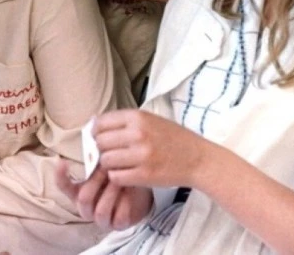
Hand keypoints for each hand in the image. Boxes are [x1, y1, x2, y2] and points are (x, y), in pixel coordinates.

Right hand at [55, 159, 152, 230]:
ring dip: (111, 193)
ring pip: (100, 211)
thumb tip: (95, 144)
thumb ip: (97, 160)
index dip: (60, 176)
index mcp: (78, 192)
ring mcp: (101, 219)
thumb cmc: (118, 176)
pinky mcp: (117, 226)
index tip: (62, 162)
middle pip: (83, 199)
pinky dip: (126, 204)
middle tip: (107, 166)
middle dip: (96, 181)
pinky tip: (130, 192)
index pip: (63, 186)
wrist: (139, 194)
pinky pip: (118, 218)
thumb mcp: (106, 167)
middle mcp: (86, 208)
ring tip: (120, 179)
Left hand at [94, 109, 211, 188]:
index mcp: (138, 117)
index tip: (98, 137)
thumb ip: (125, 121)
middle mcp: (138, 134)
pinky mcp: (144, 175)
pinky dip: (117, 177)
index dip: (95, 132)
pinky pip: (116, 177)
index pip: (101, 123)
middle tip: (110, 152)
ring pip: (106, 161)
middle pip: (100, 142)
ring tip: (119, 164)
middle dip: (101, 149)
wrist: (197, 159)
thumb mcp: (151, 120)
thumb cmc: (173, 138)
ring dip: (108, 164)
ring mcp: (141, 155)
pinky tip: (126, 173)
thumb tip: (95, 124)